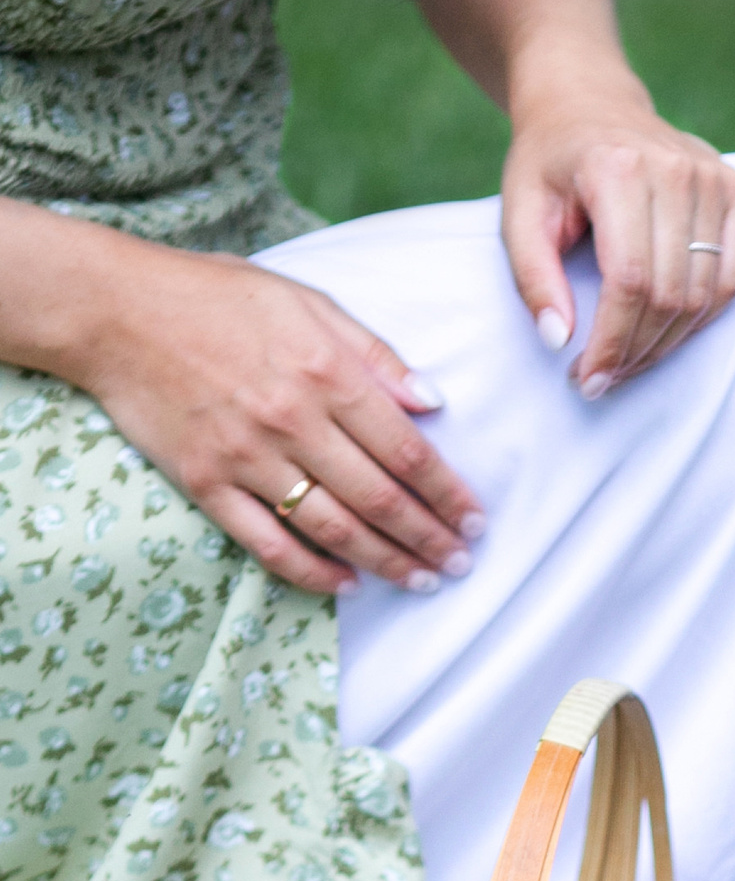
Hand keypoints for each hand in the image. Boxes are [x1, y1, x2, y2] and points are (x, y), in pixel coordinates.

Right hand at [82, 243, 481, 597]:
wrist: (113, 308)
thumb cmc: (215, 297)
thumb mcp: (306, 302)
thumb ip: (375, 354)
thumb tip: (435, 402)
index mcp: (325, 373)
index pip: (408, 451)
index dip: (448, 494)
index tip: (475, 522)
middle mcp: (291, 419)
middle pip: (379, 498)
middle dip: (428, 538)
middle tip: (459, 565)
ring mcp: (245, 455)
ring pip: (332, 528)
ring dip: (385, 562)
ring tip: (419, 581)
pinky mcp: (204, 481)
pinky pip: (267, 544)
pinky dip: (312, 572)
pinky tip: (346, 584)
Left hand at [501, 86, 734, 397]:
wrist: (588, 100)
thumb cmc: (548, 162)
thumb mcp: (518, 212)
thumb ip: (532, 277)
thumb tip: (559, 342)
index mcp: (616, 169)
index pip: (629, 281)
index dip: (612, 342)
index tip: (589, 379)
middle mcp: (674, 169)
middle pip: (669, 294)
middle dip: (636, 351)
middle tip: (604, 378)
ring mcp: (712, 177)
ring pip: (704, 294)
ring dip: (667, 343)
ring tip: (630, 360)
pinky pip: (732, 276)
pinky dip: (702, 316)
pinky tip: (665, 332)